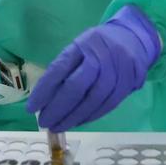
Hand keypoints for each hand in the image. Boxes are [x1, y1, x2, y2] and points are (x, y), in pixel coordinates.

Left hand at [26, 5, 161, 131]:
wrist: (134, 38)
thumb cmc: (98, 46)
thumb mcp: (79, 47)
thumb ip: (65, 68)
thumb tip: (45, 98)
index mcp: (82, 45)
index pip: (59, 69)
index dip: (44, 91)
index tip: (31, 107)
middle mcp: (99, 57)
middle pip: (76, 87)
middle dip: (58, 108)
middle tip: (44, 122)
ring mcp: (116, 72)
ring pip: (92, 100)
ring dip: (73, 117)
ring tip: (58, 126)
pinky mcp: (127, 85)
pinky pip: (106, 106)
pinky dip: (89, 117)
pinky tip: (77, 122)